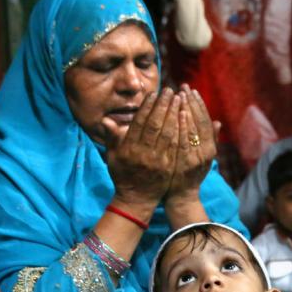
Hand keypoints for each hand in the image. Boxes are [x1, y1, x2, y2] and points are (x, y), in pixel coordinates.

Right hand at [105, 87, 182, 219]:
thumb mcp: (113, 157)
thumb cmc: (123, 175)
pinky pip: (176, 145)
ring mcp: (158, 161)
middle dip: (163, 106)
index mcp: (129, 149)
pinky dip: (181, 130)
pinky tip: (185, 118)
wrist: (136, 200)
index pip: (140, 123)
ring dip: (174, 114)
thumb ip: (112, 138)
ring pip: (168, 133)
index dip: (147, 107)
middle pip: (155, 125)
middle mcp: (144, 154)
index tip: (153, 94)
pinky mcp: (169, 167)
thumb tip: (106, 120)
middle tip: (170, 91)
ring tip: (179, 99)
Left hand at [167, 86, 219, 205]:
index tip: (192, 90)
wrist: (181, 197)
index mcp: (210, 149)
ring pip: (192, 130)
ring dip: (186, 110)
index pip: (205, 122)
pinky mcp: (184, 164)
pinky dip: (182, 127)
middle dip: (191, 103)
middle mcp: (205, 153)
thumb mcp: (203, 157)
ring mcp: (195, 159)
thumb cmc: (189, 175)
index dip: (199, 105)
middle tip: (183, 86)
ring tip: (179, 94)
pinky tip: (178, 113)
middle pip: (199, 123)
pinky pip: (183, 141)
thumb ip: (210, 140)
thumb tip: (217, 122)